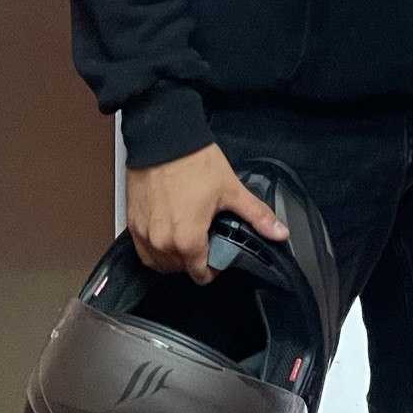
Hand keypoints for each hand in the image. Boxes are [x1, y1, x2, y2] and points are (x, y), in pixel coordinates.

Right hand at [126, 143, 287, 283]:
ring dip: (175, 257)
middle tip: (206, 236)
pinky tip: (168, 232)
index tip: (219, 250)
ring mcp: (144, 235)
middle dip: (195, 259)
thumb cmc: (194, 162)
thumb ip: (256, 215)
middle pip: (181, 269)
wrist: (162, 138)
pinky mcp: (132, 223)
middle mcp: (162, 243)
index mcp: (187, 240)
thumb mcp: (231, 189)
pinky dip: (156, 248)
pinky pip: (143, 251)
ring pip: (161, 263)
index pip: (201, 275)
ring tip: (189, 234)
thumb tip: (280, 233)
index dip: (214, 266)